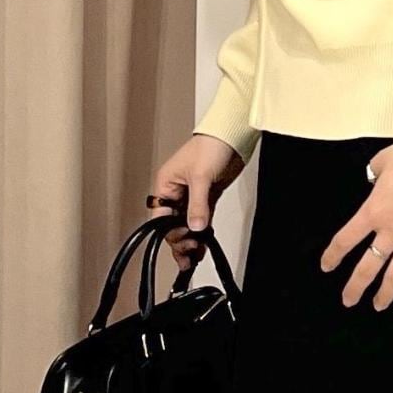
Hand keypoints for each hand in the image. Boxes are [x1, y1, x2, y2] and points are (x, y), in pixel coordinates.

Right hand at [145, 131, 243, 272]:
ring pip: (187, 224)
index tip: (183, 242)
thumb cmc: (210, 145)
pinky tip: (204, 245)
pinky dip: (203, 233)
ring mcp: (193, 195)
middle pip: (173, 224)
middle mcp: (176, 192)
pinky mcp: (208, 197)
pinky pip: (202, 219)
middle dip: (181, 240)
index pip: (162, 216)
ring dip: (192, 240)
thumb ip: (198, 205)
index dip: (170, 232)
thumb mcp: (200, 177)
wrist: (231, 136)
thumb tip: (195, 228)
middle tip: (191, 251)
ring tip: (196, 255)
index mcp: (166, 185)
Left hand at [321, 144, 392, 307]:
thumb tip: (373, 177)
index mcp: (372, 212)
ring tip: (379, 305)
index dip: (333, 256)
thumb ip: (373, 172)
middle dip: (355, 287)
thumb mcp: (383, 161)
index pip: (344, 240)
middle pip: (368, 268)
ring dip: (385, 294)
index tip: (327, 266)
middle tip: (348, 300)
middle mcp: (390, 232)